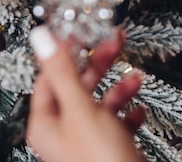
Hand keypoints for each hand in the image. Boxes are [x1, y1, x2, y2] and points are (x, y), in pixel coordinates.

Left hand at [27, 27, 145, 161]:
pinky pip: (116, 125)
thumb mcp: (81, 110)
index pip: (50, 77)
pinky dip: (127, 114)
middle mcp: (63, 133)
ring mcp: (85, 143)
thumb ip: (63, 71)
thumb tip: (42, 37)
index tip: (80, 33)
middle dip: (97, 65)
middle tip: (113, 42)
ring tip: (135, 76)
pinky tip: (139, 110)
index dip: (65, 52)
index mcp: (47, 124)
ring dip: (117, 88)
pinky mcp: (107, 152)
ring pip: (99, 104)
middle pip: (77, 87)